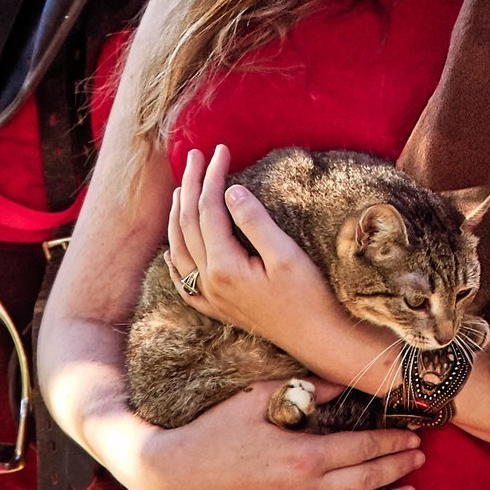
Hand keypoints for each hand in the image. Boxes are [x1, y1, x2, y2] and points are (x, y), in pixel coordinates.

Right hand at [135, 379, 423, 489]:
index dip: (391, 443)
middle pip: (366, 480)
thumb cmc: (215, 428)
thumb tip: (342, 381)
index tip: (413, 436)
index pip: (363, 449)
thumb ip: (305, 389)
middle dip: (397, 468)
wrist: (175, 472)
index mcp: (304, 455)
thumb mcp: (259, 398)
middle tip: (419, 459)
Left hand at [166, 145, 344, 350]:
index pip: (209, 209)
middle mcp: (209, 283)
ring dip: (177, 217)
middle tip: (196, 155)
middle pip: (188, 225)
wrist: (318, 340)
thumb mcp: (286, 254)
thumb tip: (230, 190)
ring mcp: (211, 299)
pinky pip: (185, 284)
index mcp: (223, 267)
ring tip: (181, 189)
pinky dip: (174, 262)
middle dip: (191, 186)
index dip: (213, 176)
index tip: (221, 150)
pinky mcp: (219, 310)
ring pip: (179, 251)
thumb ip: (254, 221)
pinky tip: (170, 252)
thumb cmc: (309, 297)